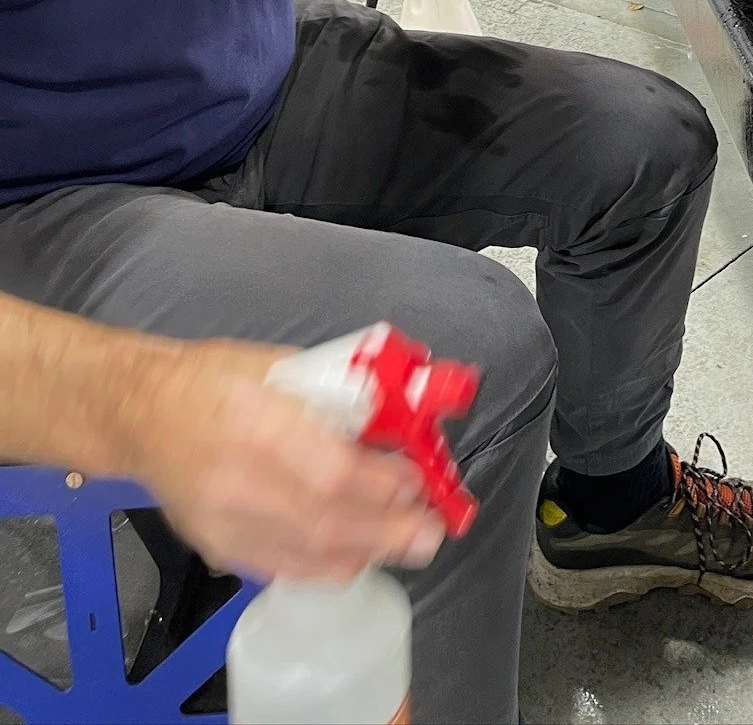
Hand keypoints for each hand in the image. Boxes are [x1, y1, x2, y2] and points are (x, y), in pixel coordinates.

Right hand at [122, 338, 444, 583]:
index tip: (415, 480)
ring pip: (305, 553)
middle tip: (429, 529)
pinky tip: (357, 555)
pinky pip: (279, 567)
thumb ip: (334, 391)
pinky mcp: (218, 546)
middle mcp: (238, 479)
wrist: (141, 414)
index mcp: (255, 422)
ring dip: (365, 551)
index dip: (378, 484)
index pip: (328, 470)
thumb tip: (392, 409)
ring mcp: (225, 521)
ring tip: (408, 543)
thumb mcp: (279, 365)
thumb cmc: (211, 379)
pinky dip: (325, 565)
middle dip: (386, 530)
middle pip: (324, 521)